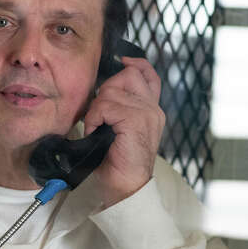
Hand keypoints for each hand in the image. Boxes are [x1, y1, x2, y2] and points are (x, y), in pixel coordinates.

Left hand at [82, 56, 165, 207]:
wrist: (126, 187)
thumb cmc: (118, 162)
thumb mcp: (119, 129)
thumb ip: (118, 108)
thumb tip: (101, 90)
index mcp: (151, 109)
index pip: (148, 75)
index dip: (135, 64)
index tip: (122, 61)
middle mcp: (153, 109)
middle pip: (127, 75)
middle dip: (105, 90)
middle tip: (98, 114)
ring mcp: (147, 113)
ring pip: (111, 91)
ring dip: (96, 109)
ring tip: (96, 127)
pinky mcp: (136, 120)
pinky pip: (106, 105)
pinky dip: (94, 118)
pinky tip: (96, 132)